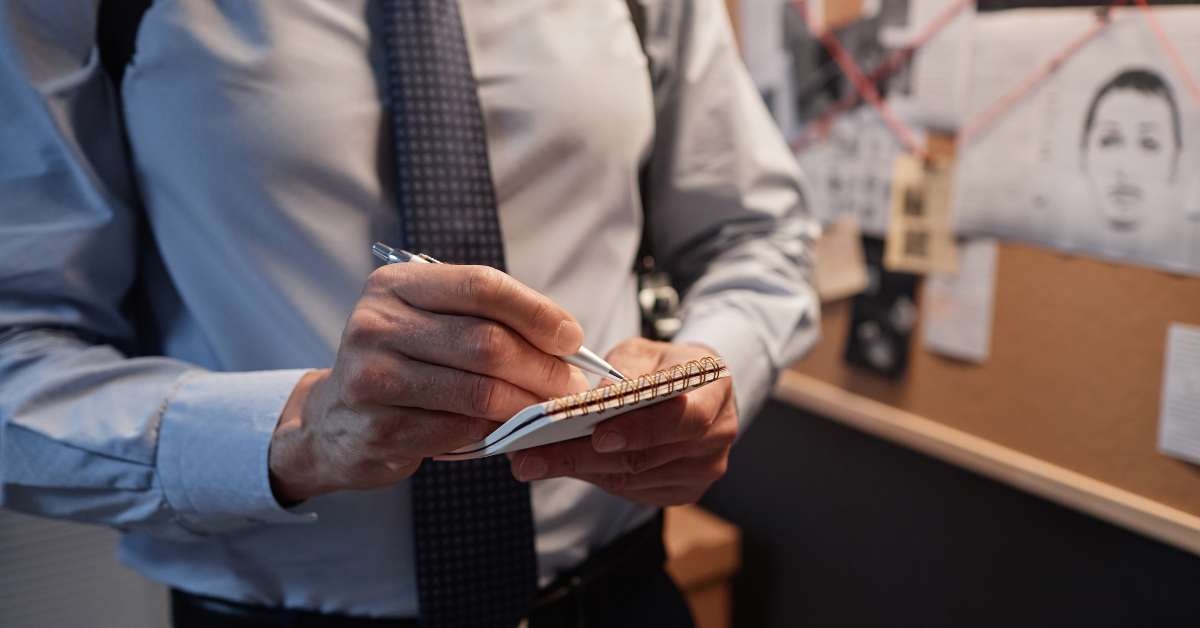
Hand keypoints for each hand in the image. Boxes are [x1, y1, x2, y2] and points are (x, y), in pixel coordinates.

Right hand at [269, 264, 590, 502]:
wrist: (333, 424)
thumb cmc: (402, 364)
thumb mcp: (430, 324)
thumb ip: (486, 320)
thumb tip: (565, 340)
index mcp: (394, 285)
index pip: (481, 285)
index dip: (536, 311)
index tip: (571, 336)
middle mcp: (375, 325)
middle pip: (485, 342)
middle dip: (542, 366)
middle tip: (572, 385)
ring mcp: (371, 378)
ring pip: (478, 391)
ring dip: (528, 404)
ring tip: (552, 409)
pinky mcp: (378, 429)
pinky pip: (460, 429)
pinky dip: (496, 431)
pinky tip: (511, 429)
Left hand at [508, 338, 737, 505]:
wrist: (699, 389)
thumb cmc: (666, 364)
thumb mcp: (646, 350)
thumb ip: (625, 369)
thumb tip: (596, 397)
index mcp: (715, 390)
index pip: (684, 417)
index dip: (641, 428)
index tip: (597, 434)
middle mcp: (718, 436)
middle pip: (647, 456)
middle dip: (583, 456)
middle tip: (532, 457)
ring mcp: (703, 470)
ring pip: (633, 479)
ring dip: (579, 470)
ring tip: (531, 462)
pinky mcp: (684, 491)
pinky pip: (632, 491)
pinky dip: (594, 477)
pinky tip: (561, 466)